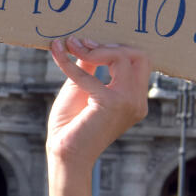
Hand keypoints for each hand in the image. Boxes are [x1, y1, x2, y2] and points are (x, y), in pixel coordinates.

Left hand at [45, 37, 148, 167]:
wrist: (65, 153)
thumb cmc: (72, 123)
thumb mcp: (83, 88)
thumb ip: (90, 66)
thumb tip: (87, 42)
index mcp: (135, 98)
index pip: (140, 61)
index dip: (115, 47)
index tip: (86, 42)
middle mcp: (137, 100)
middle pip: (138, 56)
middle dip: (109, 45)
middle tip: (80, 43)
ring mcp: (129, 102)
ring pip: (123, 58)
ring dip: (94, 48)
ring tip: (69, 45)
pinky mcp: (112, 103)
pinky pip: (89, 73)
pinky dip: (68, 61)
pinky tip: (56, 51)